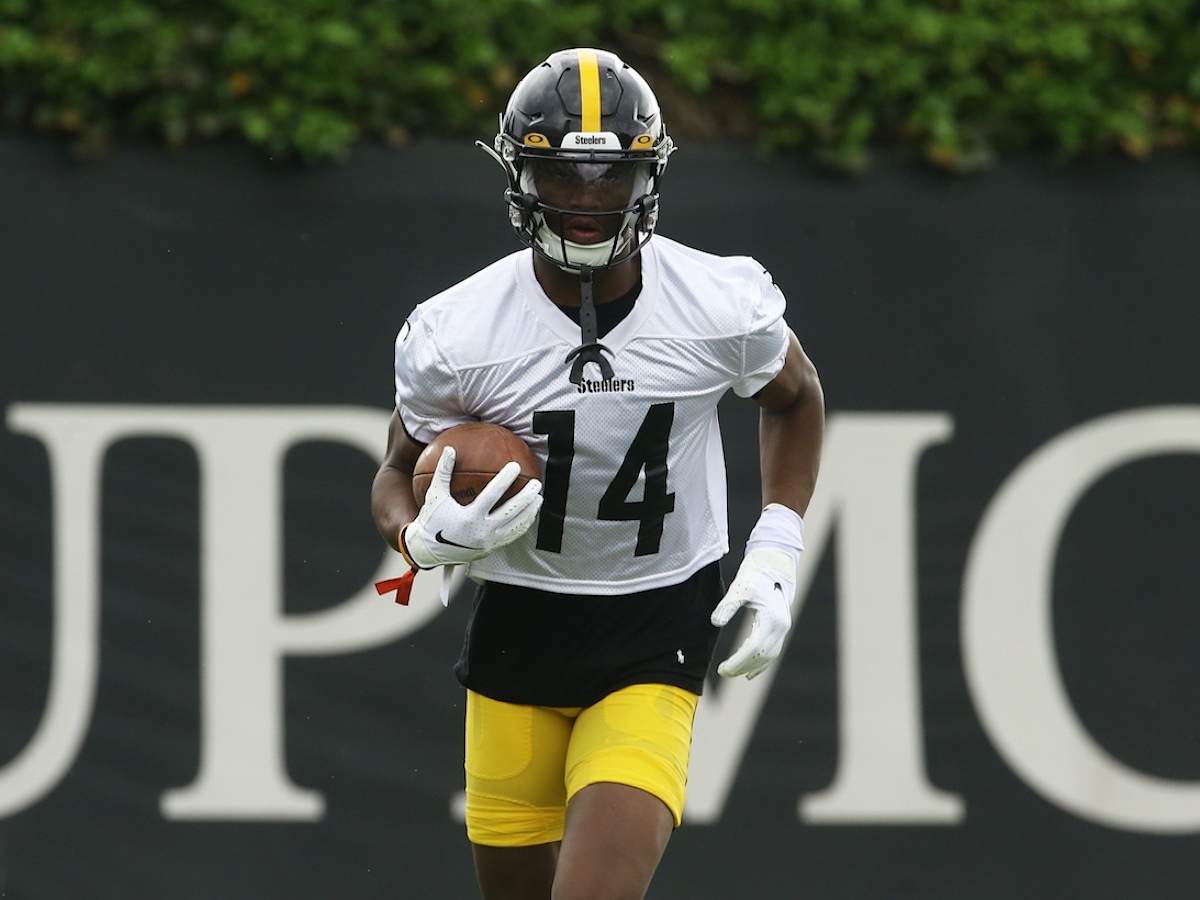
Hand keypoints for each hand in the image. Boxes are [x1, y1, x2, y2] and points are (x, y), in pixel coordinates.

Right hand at [400, 446, 541, 568]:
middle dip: (527, 497)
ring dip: (530, 512)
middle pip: (511, 512)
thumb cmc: (431, 519)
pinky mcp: (491, 549)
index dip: (505, 480)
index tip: (515, 466)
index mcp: (469, 518)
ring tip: (539, 498)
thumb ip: (443, 472)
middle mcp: (481, 531)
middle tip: (537, 483)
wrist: (429, 550)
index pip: (492, 496)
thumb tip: (450, 448)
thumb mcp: (434, 495)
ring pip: (516, 526)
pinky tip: (530, 514)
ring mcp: (488, 542)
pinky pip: (512, 536)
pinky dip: (523, 525)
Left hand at [710, 547, 795, 679]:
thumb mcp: (739, 587)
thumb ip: (727, 605)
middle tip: (723, 671)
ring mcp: (784, 627)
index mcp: (772, 618)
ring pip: (769, 655)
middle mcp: (781, 626)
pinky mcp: (781, 626)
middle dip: (743, 667)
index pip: (753, 649)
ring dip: (752, 666)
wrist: (774, 562)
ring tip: (733, 672)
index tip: (723, 669)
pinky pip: (773, 650)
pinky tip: (750, 671)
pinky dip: (761, 662)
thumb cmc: (755, 573)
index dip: (738, 662)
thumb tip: (716, 622)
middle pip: (762, 656)